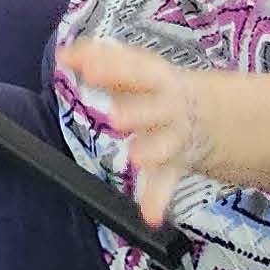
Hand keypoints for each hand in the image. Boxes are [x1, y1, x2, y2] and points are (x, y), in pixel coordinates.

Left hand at [58, 37, 213, 227]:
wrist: (204, 114)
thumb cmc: (151, 87)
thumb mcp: (130, 67)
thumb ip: (97, 60)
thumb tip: (65, 54)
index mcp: (154, 76)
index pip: (133, 67)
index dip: (111, 67)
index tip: (87, 69)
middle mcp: (168, 105)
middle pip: (154, 107)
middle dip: (137, 111)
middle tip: (115, 118)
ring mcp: (174, 135)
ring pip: (166, 144)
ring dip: (153, 150)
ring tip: (137, 158)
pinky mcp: (175, 164)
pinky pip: (166, 182)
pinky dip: (158, 199)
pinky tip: (149, 215)